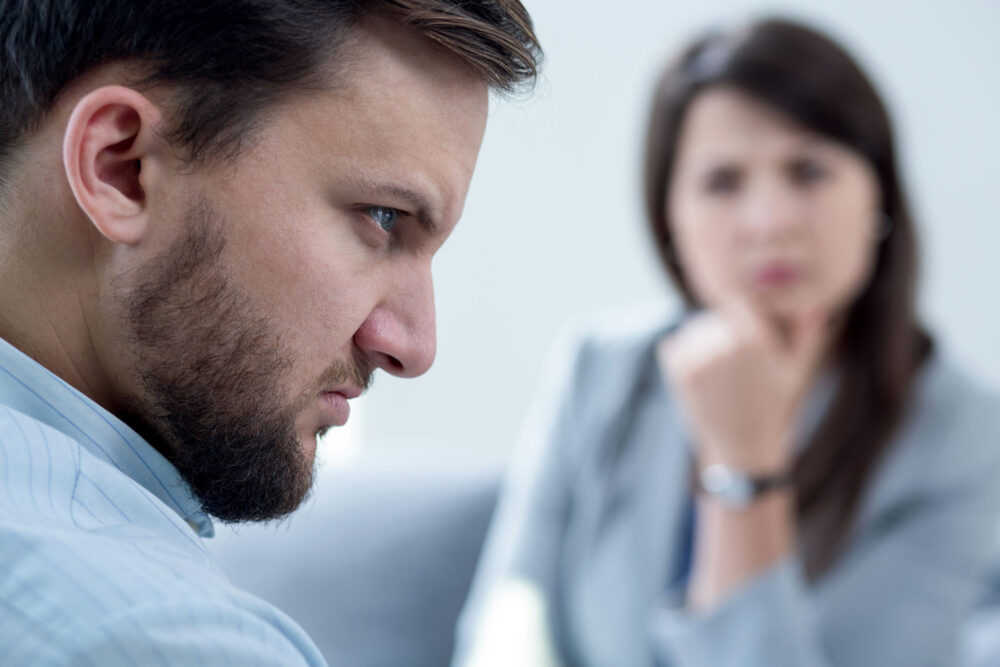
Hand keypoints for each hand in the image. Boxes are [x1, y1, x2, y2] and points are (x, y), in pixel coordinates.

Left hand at [657, 302, 827, 473]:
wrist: (744, 447)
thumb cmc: (773, 407)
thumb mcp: (796, 371)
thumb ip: (806, 335)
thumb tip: (814, 306)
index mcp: (755, 339)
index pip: (739, 300)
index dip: (742, 312)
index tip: (744, 327)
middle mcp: (725, 344)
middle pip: (715, 316)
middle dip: (723, 330)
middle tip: (733, 360)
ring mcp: (699, 358)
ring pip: (693, 329)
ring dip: (702, 340)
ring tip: (717, 368)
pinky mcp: (679, 372)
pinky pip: (673, 344)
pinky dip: (681, 352)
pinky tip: (698, 372)